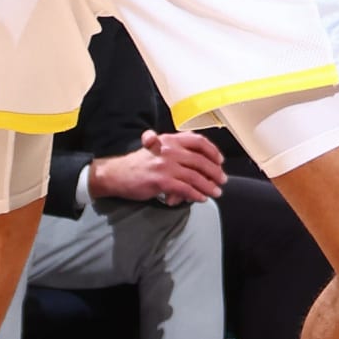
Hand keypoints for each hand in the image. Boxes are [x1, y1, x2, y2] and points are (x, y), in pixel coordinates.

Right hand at [89, 127, 226, 204]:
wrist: (116, 174)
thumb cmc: (138, 164)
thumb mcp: (156, 148)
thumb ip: (176, 151)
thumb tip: (196, 160)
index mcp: (169, 140)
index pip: (198, 141)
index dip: (212, 151)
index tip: (220, 161)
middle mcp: (169, 150)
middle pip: (200, 160)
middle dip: (214, 172)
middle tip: (222, 180)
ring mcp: (165, 165)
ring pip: (195, 176)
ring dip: (208, 186)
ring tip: (216, 192)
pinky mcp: (161, 181)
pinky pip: (184, 188)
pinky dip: (195, 194)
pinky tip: (201, 198)